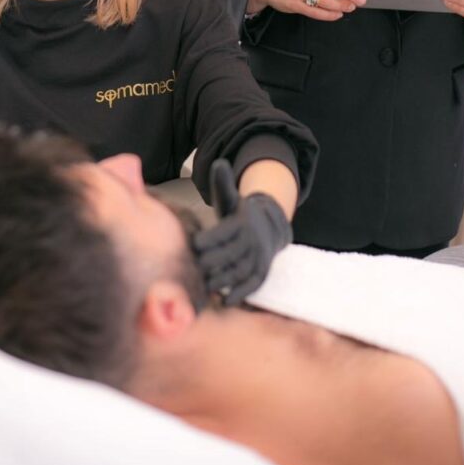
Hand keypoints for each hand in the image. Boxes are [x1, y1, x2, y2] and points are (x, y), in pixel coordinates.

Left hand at [193, 159, 291, 305]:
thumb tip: (218, 163)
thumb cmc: (239, 214)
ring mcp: (258, 257)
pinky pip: (253, 284)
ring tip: (205, 285)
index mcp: (241, 222)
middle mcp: (252, 240)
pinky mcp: (262, 272)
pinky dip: (240, 294)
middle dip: (212, 262)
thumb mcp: (231, 198)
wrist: (269, 226)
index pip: (224, 232)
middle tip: (193, 269)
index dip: (209, 239)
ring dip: (223, 280)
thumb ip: (222, 184)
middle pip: (230, 254)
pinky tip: (225, 301)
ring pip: (240, 270)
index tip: (193, 245)